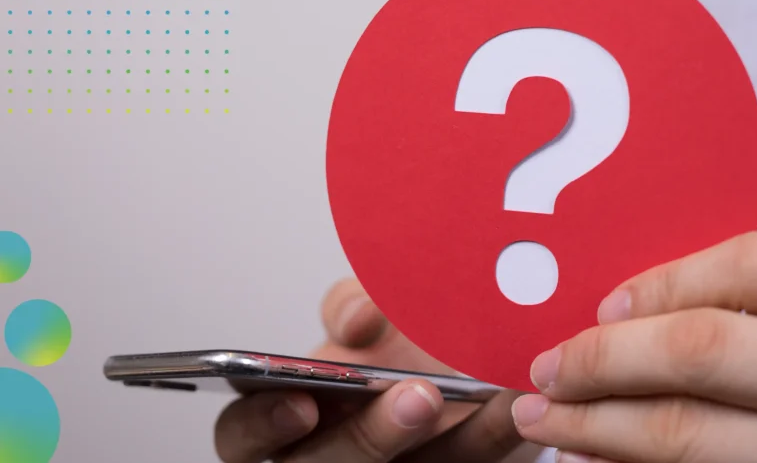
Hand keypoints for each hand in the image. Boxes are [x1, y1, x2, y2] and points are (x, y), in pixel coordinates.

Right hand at [215, 279, 539, 462]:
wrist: (470, 362)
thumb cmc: (400, 342)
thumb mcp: (368, 316)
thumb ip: (352, 309)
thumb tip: (361, 312)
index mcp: (293, 413)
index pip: (244, 435)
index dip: (262, 423)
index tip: (298, 401)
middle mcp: (332, 454)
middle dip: (368, 436)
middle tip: (415, 396)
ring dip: (435, 440)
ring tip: (473, 396)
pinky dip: (492, 431)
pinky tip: (511, 398)